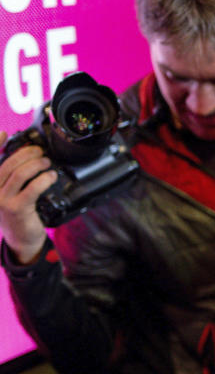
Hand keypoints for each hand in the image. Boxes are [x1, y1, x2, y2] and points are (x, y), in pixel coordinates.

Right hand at [0, 136, 55, 263]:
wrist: (21, 240)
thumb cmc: (19, 214)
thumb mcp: (12, 194)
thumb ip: (15, 177)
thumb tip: (29, 157)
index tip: (4, 133)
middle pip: (7, 164)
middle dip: (26, 153)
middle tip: (40, 151)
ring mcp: (2, 200)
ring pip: (19, 174)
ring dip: (36, 165)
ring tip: (47, 163)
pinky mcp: (16, 208)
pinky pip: (31, 188)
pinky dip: (43, 179)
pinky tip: (51, 176)